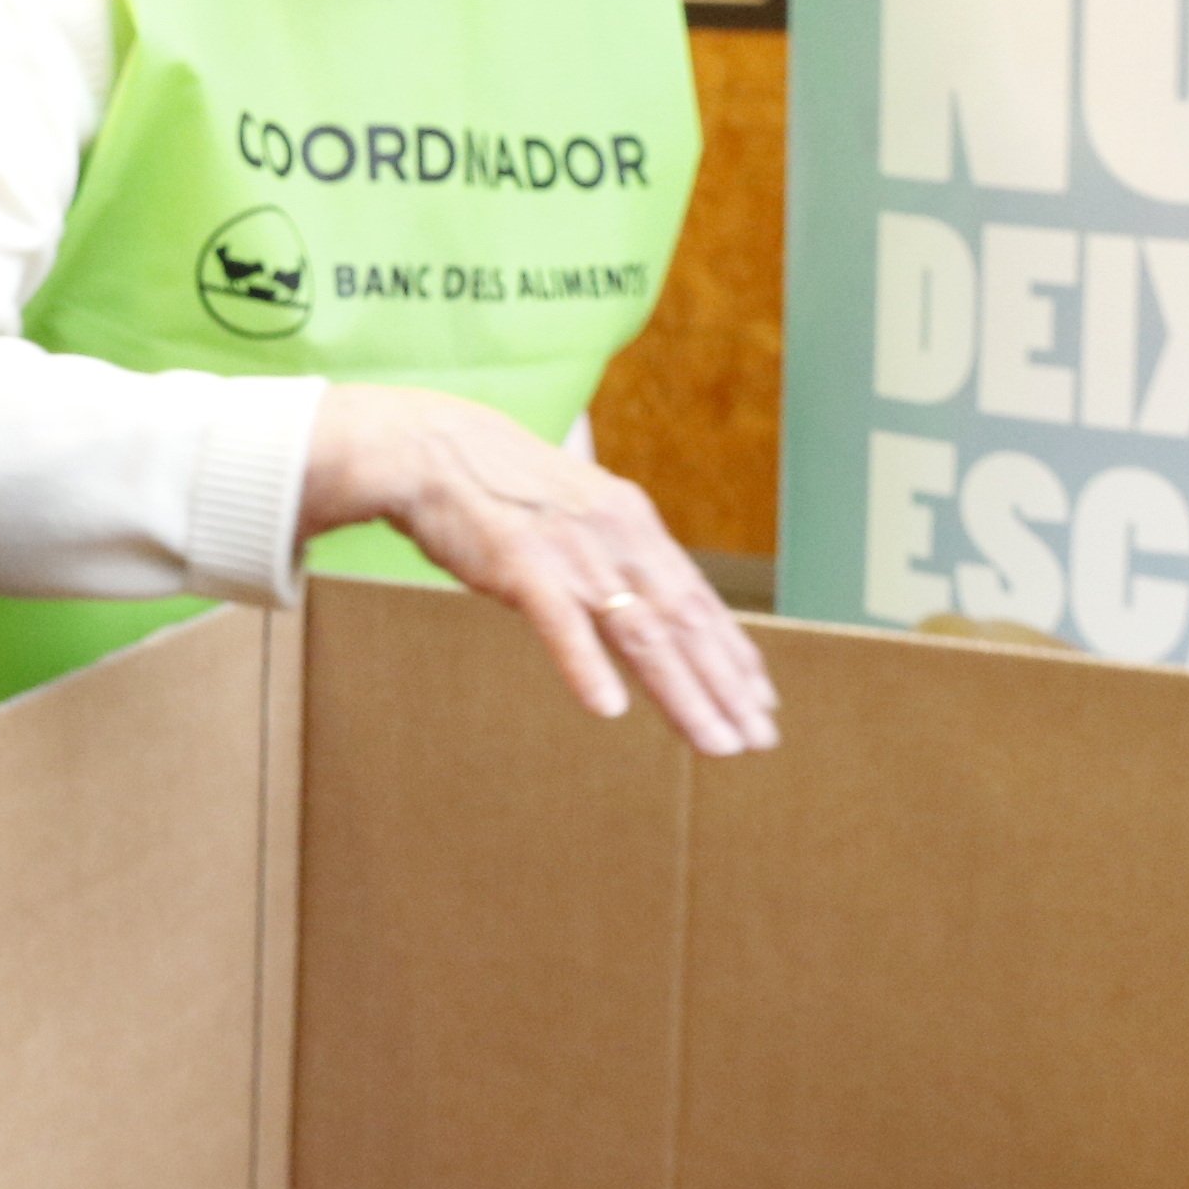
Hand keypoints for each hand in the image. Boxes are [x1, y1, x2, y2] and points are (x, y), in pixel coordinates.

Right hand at [305, 384, 777, 755]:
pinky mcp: (520, 564)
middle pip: (684, 624)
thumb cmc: (492, 483)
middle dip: (726, 688)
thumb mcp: (572, 509)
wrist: (427, 445)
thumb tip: (633, 593)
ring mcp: (572, 552)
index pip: (698, 599)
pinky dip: (585, 666)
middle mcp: (616, 537)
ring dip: (682, 694)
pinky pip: (559, 622)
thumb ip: (607, 549)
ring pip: (641, 632)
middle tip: (759, 741)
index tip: (761, 700)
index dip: (733, 653)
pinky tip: (607, 708)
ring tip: (714, 742)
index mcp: (632, 523)